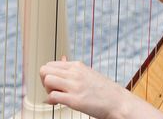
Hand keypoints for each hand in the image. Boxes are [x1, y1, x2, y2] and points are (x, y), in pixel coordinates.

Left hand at [40, 57, 162, 118]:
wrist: (117, 101)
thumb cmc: (103, 89)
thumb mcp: (87, 73)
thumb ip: (73, 68)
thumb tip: (61, 59)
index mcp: (77, 66)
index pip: (50, 64)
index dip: (49, 75)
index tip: (56, 84)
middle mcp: (75, 73)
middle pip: (45, 70)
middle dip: (45, 82)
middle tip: (54, 90)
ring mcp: (74, 86)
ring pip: (47, 80)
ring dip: (47, 90)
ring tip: (57, 96)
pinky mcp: (75, 100)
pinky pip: (52, 96)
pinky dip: (50, 101)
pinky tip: (58, 103)